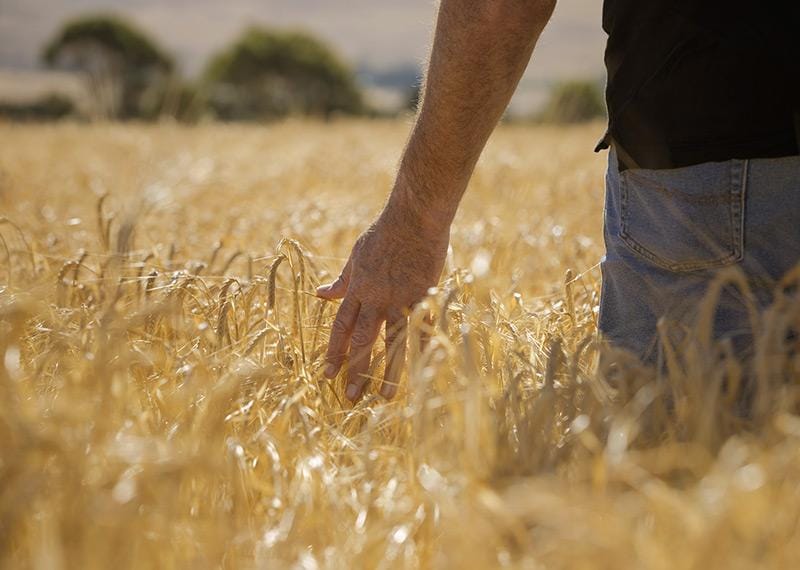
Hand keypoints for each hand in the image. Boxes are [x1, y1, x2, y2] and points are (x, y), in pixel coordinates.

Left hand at [316, 192, 448, 401]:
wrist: (413, 218)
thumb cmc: (384, 234)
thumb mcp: (356, 255)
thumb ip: (342, 279)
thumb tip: (320, 294)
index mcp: (358, 288)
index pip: (341, 327)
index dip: (334, 351)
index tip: (327, 374)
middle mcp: (377, 298)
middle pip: (364, 340)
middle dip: (356, 369)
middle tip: (350, 397)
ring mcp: (402, 299)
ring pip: (393, 342)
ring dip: (389, 371)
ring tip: (386, 397)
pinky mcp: (425, 296)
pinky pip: (423, 328)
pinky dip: (423, 349)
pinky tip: (422, 371)